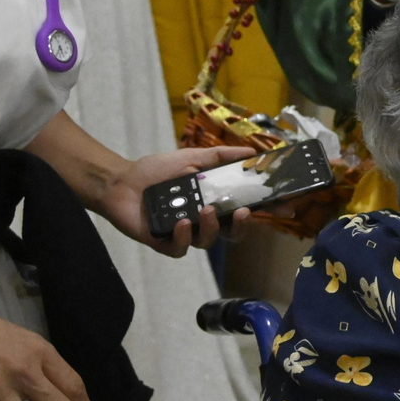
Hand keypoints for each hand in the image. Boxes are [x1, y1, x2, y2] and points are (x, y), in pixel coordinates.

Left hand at [99, 146, 256, 256]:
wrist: (121, 182)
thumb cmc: (156, 170)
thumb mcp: (190, 158)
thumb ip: (220, 156)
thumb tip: (251, 151)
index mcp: (213, 201)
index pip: (241, 210)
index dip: (261, 210)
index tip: (278, 204)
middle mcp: (202, 220)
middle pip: (231, 233)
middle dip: (242, 226)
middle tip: (243, 213)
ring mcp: (185, 233)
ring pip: (207, 240)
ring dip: (210, 227)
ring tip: (204, 210)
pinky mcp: (164, 243)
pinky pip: (181, 248)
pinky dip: (184, 237)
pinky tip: (182, 224)